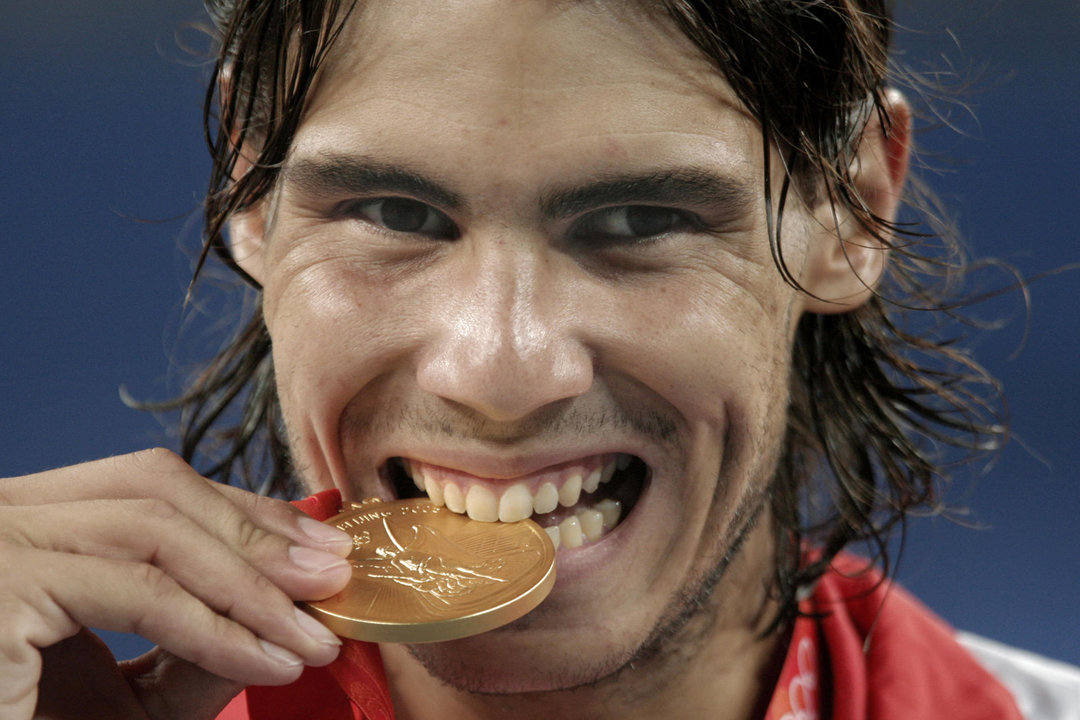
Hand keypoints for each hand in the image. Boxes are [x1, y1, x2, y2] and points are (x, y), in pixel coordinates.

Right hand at [0, 448, 353, 719]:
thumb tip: (288, 613)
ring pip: (157, 531)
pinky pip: (142, 595)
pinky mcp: (0, 591)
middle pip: (158, 489)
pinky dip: (218, 627)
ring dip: (255, 581)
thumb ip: (200, 645)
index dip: (245, 510)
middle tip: (335, 575)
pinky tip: (270, 658)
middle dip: (261, 533)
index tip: (318, 545)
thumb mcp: (133, 696)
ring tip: (314, 629)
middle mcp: (6, 517)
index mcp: (33, 527)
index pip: (153, 486)